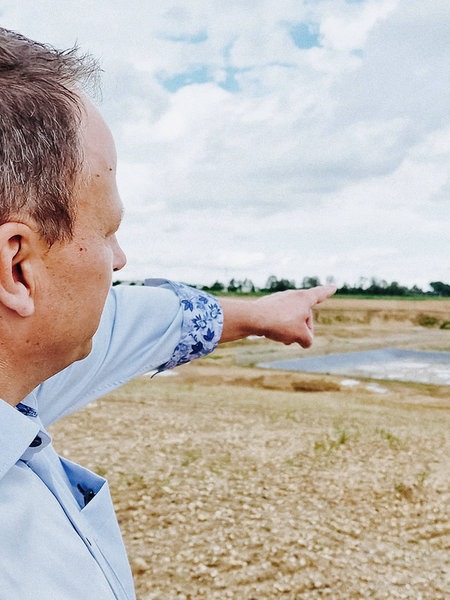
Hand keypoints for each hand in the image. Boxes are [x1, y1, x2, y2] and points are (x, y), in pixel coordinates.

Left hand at [219, 284, 335, 346]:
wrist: (252, 318)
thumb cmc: (280, 323)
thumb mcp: (301, 336)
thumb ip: (308, 339)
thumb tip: (305, 341)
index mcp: (304, 298)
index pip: (320, 294)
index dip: (328, 292)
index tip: (334, 286)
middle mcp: (292, 295)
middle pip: (304, 316)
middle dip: (303, 330)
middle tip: (296, 340)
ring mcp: (279, 300)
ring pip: (291, 320)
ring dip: (290, 331)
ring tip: (281, 337)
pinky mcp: (267, 306)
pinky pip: (278, 319)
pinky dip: (278, 328)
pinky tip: (270, 333)